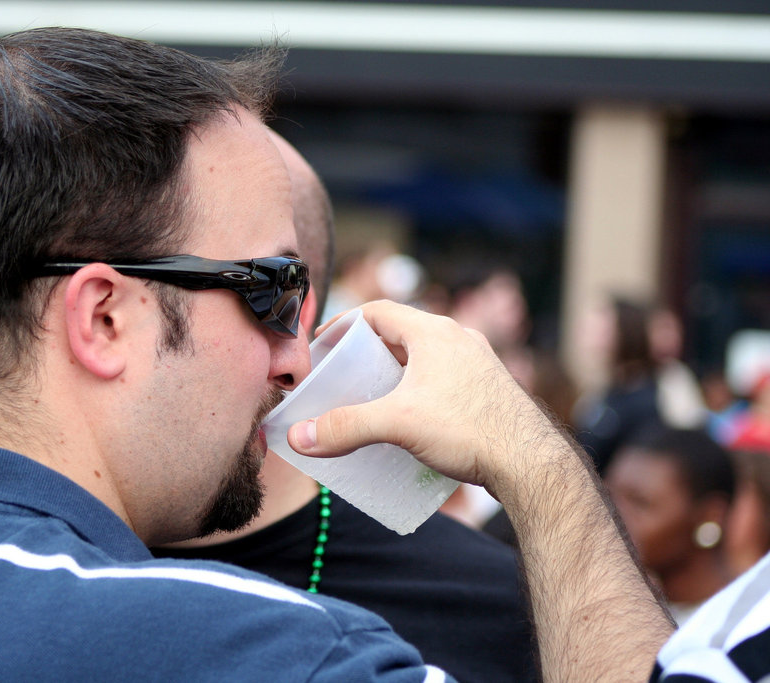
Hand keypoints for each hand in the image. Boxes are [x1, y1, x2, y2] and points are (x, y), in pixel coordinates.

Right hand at [287, 300, 557, 493]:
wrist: (532, 464)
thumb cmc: (471, 431)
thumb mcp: (397, 424)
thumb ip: (344, 428)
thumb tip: (300, 437)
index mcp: (435, 332)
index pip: (377, 312)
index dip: (343, 326)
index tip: (322, 347)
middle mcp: (458, 340)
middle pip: (399, 335)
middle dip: (366, 354)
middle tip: (342, 377)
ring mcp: (477, 364)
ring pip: (423, 359)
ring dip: (393, 374)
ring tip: (371, 400)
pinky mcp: (488, 390)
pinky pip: (442, 380)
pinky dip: (417, 391)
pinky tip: (410, 421)